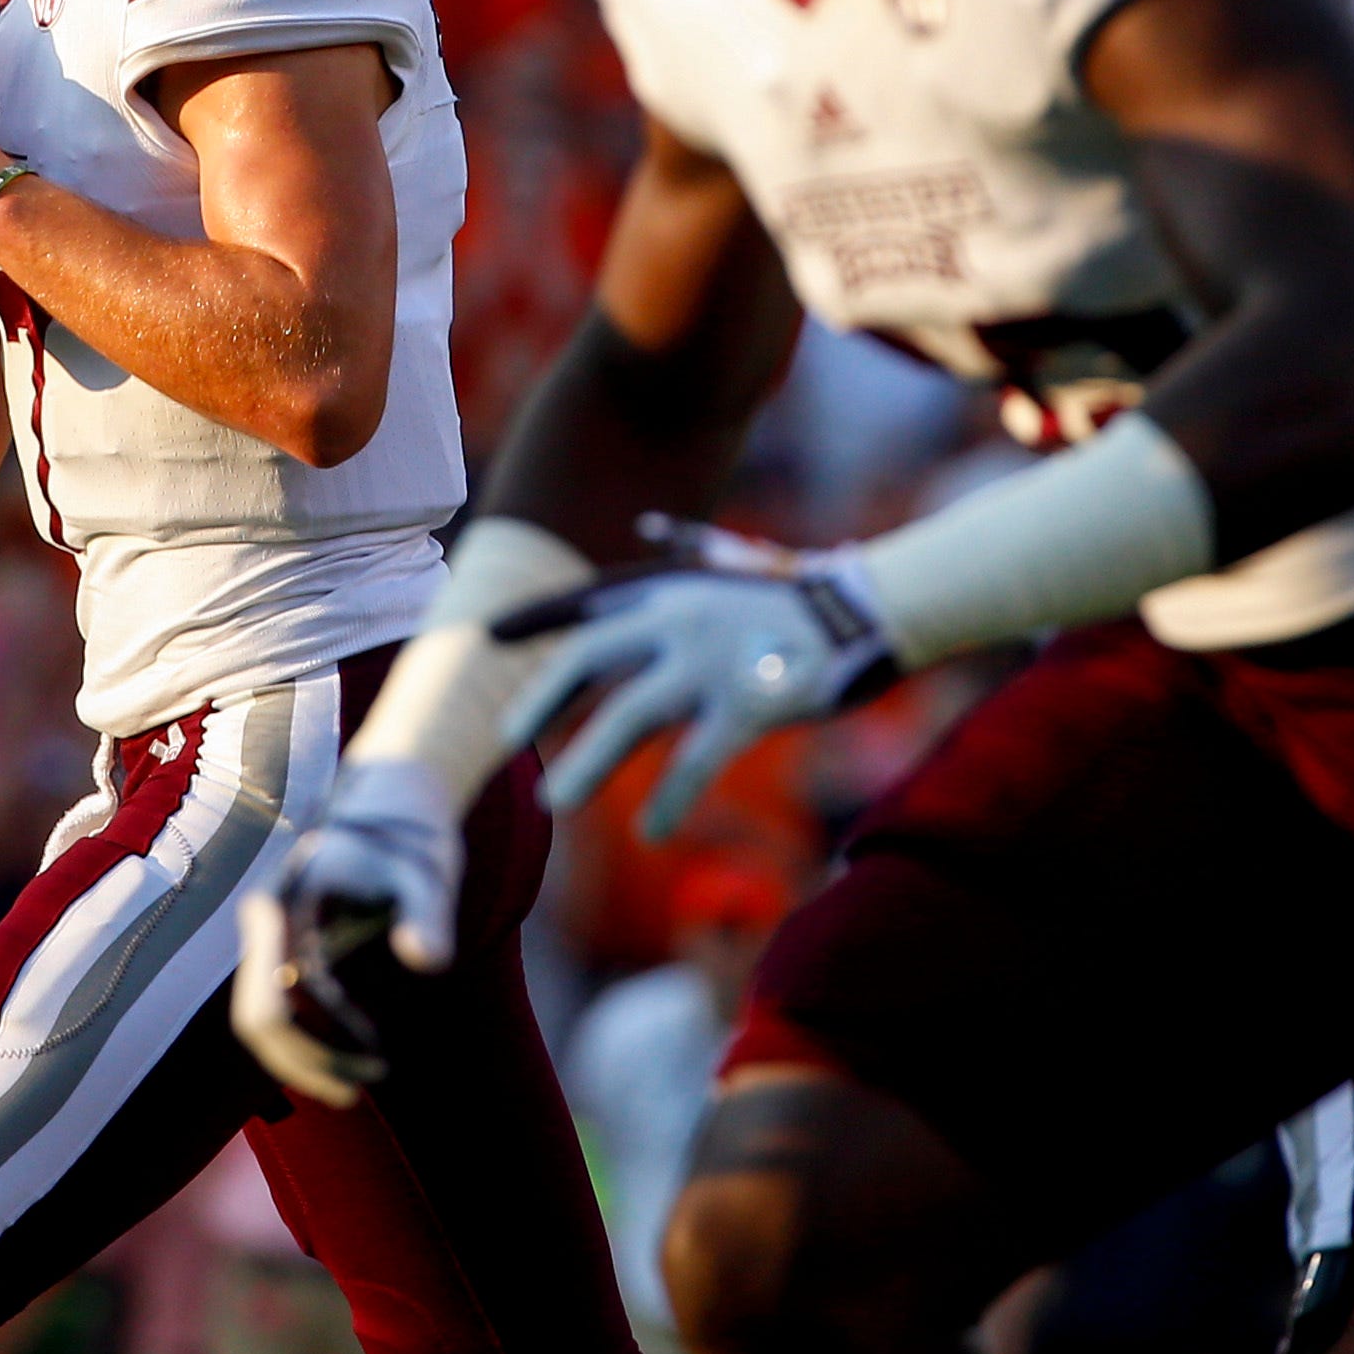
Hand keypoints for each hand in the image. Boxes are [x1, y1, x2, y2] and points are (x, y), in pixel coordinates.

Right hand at [233, 755, 460, 1107]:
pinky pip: (275, 1001)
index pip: (272, 1005)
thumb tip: (427, 961)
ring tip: (365, 1078)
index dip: (313, 1052)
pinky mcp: (282, 938)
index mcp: (285, 909)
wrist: (391, 796)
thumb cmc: (409, 836)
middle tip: (363, 1089)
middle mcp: (265, 922)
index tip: (371, 1069)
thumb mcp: (424, 877)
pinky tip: (354, 1045)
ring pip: (261, 1016)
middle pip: (258, 1019)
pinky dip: (308, 1034)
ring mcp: (269, 932)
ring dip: (305, 1056)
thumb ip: (425, 917)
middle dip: (307, 1063)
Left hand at [497, 536, 895, 837]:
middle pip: (587, 659)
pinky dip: (670, 800)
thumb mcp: (730, 567)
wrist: (866, 612)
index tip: (487, 637)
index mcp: (667, 589)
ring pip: (630, 718)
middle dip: (542, 701)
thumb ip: (685, 547)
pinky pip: (695, 762)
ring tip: (558, 802)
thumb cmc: (795, 597)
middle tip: (508, 739)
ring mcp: (710, 662)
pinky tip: (650, 833)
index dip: (532, 620)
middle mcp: (677, 620)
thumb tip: (647, 519)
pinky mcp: (749, 704)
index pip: (581, 604)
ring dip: (589, 764)